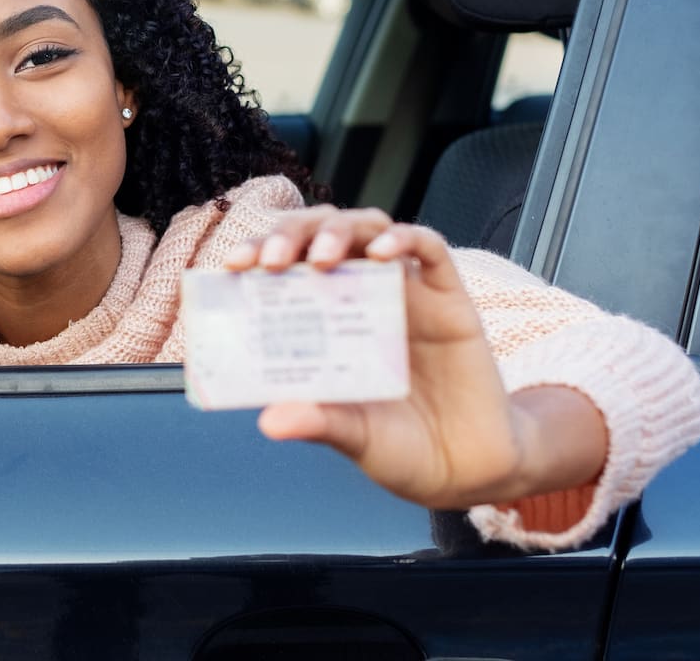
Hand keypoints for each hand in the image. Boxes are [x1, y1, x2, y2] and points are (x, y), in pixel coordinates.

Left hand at [222, 206, 593, 509]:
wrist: (467, 470)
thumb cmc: (399, 448)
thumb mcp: (353, 437)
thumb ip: (319, 423)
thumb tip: (269, 421)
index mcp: (324, 320)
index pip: (284, 264)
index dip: (258, 253)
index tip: (232, 265)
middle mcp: (360, 296)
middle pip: (321, 233)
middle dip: (291, 233)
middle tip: (270, 259)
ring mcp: (405, 292)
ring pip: (368, 227)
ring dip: (339, 231)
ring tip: (320, 258)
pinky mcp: (450, 298)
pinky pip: (430, 248)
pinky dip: (404, 239)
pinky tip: (382, 253)